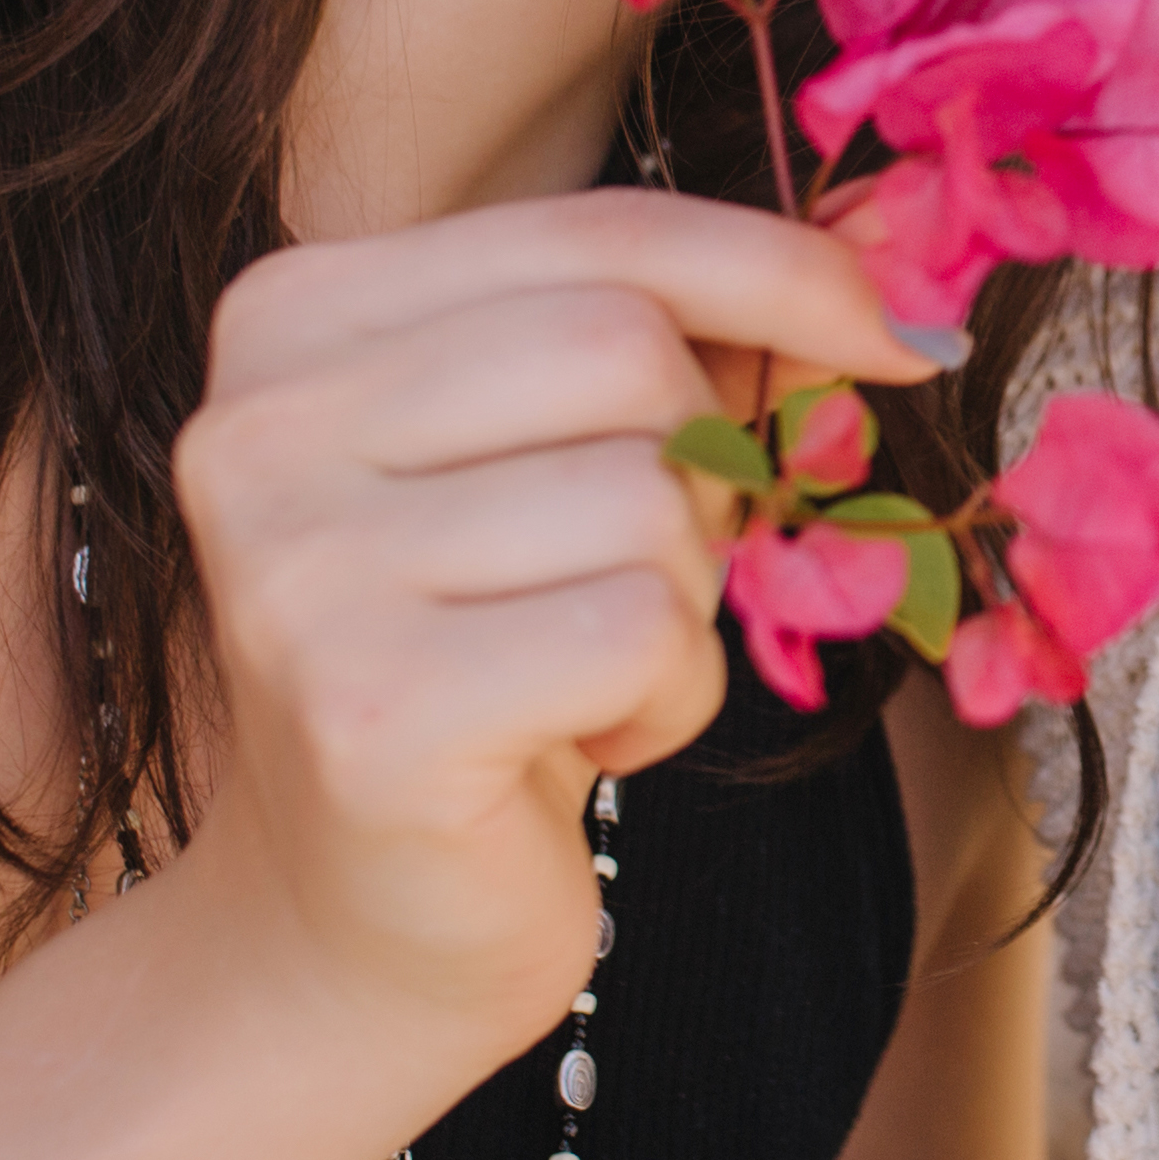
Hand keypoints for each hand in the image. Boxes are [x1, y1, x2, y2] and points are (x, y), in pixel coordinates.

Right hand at [163, 193, 934, 1062]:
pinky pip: (639, 632)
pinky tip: (575, 747)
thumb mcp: (563, 461)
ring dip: (679, 606)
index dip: (782, 270)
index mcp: (293, 321)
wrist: (354, 925)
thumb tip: (896, 260)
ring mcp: (295, 571)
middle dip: (703, 470)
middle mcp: (256, 427)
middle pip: (625, 349)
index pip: (596, 234)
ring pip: (646, 498)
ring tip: (580, 677)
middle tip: (642, 579)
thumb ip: (683, 342)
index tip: (901, 330)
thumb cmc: (490, 663)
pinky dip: (666, 698)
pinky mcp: (366, 711)